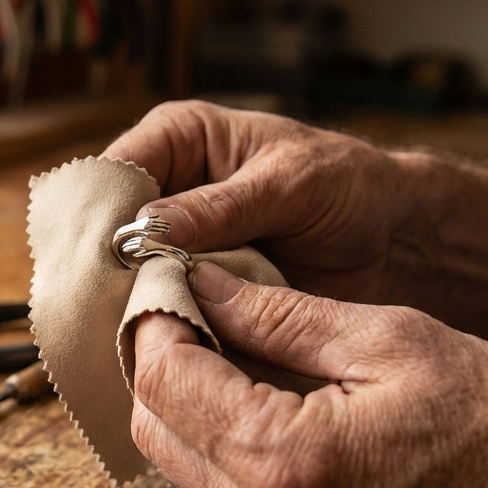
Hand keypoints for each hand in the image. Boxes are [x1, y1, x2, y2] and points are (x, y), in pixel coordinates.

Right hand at [102, 100, 403, 304]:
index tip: (97, 263)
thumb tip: (144, 228)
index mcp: (178, 140)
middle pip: (109, 228)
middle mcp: (166, 188)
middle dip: (108, 268)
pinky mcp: (193, 283)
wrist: (389, 237)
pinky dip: (161, 324)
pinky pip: (162, 303)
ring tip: (128, 334)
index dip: (99, 216)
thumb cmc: (346, 184)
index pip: (114, 173)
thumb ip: (220, 206)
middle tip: (105, 310)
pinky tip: (154, 348)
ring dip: (131, 303)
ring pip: (128, 273)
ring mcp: (175, 241)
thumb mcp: (289, 184)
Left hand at [129, 261, 487, 487]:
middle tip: (193, 310)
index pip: (163, 381)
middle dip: (159, 360)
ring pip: (181, 464)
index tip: (170, 281)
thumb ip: (281, 315)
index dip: (156, 320)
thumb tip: (205, 284)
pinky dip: (217, 441)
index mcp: (284, 462)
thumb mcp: (393, 341)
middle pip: (154, 428)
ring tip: (221, 347)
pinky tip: (249, 398)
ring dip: (183, 402)